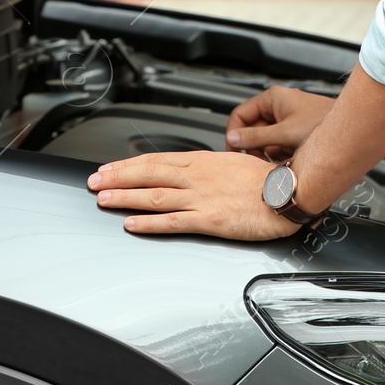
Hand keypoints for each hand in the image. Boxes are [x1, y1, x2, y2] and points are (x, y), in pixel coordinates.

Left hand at [88, 151, 304, 238]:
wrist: (289, 191)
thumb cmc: (268, 180)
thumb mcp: (234, 163)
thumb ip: (211, 168)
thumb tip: (194, 171)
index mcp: (202, 161)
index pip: (156, 159)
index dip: (128, 164)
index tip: (109, 167)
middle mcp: (197, 176)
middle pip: (148, 173)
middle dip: (117, 177)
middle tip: (94, 181)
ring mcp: (200, 197)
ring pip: (153, 195)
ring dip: (125, 197)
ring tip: (103, 200)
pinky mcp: (208, 219)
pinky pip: (171, 222)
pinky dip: (148, 223)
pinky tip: (131, 224)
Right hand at [226, 86, 334, 158]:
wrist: (351, 131)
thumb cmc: (322, 123)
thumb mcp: (285, 133)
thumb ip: (256, 137)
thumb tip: (233, 139)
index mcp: (272, 99)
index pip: (241, 115)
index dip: (235, 134)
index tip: (235, 152)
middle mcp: (279, 106)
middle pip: (254, 130)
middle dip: (258, 148)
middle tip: (261, 161)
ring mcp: (288, 119)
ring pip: (267, 140)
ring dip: (272, 153)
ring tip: (285, 158)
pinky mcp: (296, 131)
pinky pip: (280, 144)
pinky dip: (283, 153)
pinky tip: (293, 158)